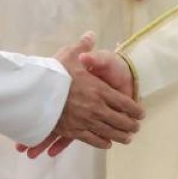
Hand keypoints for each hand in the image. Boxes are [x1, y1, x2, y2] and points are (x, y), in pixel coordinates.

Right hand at [16, 32, 142, 158]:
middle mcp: (96, 108)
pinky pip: (92, 140)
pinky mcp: (74, 131)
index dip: (134, 109)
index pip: (124, 102)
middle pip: (119, 120)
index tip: (141, 113)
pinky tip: (107, 144)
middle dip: (130, 125)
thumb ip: (83, 47)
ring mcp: (86, 121)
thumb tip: (90, 34)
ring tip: (127, 138)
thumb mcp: (70, 55)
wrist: (36, 94)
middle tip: (136, 127)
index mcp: (99, 90)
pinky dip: (102, 143)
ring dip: (120, 136)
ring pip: (108, 132)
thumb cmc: (54, 74)